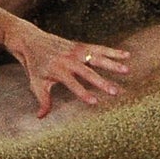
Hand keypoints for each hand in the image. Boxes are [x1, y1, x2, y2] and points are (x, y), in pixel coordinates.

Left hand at [7, 22, 129, 116]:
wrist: (32, 41)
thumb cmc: (35, 66)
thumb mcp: (36, 83)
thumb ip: (43, 100)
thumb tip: (41, 117)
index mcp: (57, 70)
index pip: (72, 84)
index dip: (83, 93)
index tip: (95, 102)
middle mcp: (68, 59)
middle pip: (87, 72)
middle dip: (101, 82)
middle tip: (115, 92)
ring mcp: (76, 51)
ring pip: (96, 57)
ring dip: (112, 63)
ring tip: (127, 70)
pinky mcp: (81, 45)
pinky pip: (99, 48)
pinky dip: (113, 51)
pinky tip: (127, 55)